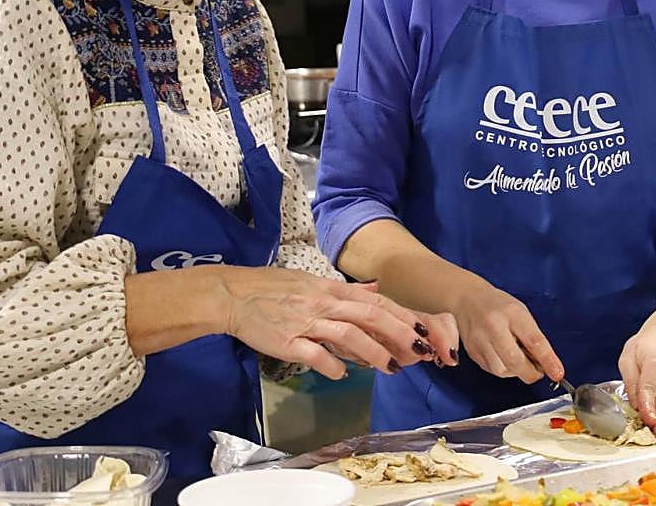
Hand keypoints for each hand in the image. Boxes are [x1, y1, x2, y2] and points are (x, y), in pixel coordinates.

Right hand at [222, 268, 457, 379]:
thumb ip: (346, 289)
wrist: (234, 294)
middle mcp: (323, 303)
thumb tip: (376, 289)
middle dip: (398, 334)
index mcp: (330, 289)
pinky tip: (342, 374)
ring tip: (390, 368)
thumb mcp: (312, 281)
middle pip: (369, 316)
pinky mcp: (288, 342)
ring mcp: (306, 322)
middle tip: (418, 352)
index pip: (374, 301)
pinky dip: (332, 366)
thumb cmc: (273, 288)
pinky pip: (316, 355)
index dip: (400, 315)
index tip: (421, 330)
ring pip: (348, 335)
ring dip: (373, 352)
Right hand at [449, 279, 563, 383]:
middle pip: (514, 361)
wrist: (466, 299)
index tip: (557, 373)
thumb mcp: (521, 313)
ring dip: (515, 371)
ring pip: (502, 370)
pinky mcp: (472, 352)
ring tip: (517, 358)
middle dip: (530, 373)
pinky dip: (503, 369)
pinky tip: (503, 357)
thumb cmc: (498, 306)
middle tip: (537, 370)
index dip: (548, 360)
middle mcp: (493, 326)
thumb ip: (533, 337)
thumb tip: (546, 364)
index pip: (534, 341)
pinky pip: (492, 370)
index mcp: (512, 313)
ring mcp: (479, 340)